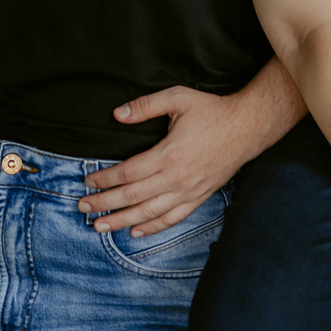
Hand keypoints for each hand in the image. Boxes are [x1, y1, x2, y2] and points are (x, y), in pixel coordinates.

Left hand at [79, 87, 253, 236]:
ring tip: (100, 226)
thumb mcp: (178, 98)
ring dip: (122, 221)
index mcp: (168, 154)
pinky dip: (152, 228)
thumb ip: (146, 105)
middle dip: (104, 204)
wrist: (248, 127)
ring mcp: (188, 191)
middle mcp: (176, 178)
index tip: (88, 181)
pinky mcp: (199, 197)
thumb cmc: (213, 111)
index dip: (104, 178)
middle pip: (132, 197)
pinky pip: (172, 219)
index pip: (127, 173)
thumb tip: (118, 114)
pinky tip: (136, 232)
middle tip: (82, 208)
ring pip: (148, 213)